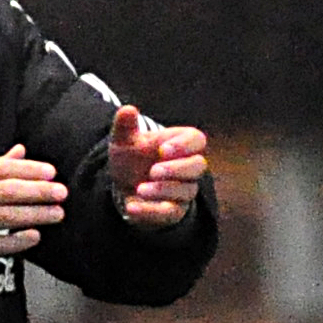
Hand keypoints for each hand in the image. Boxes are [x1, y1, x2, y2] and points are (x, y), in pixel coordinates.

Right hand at [0, 146, 65, 272]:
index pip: (0, 170)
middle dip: (37, 191)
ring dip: (34, 215)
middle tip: (61, 192)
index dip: (27, 169)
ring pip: (5, 217)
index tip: (51, 172)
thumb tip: (21, 149)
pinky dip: (17, 241)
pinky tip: (35, 237)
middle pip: (6, 191)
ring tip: (57, 214)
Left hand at [107, 105, 207, 229]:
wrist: (123, 187)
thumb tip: (128, 109)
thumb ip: (125, 126)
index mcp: (180, 144)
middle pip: (198, 166)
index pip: (197, 140)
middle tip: (154, 171)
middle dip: (177, 169)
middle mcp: (188, 167)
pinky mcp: (174, 211)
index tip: (163, 149)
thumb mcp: (124, 141)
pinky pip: (170, 213)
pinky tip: (132, 207)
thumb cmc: (132, 158)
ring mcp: (184, 190)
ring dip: (163, 190)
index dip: (184, 145)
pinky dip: (151, 211)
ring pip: (186, 191)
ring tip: (140, 189)